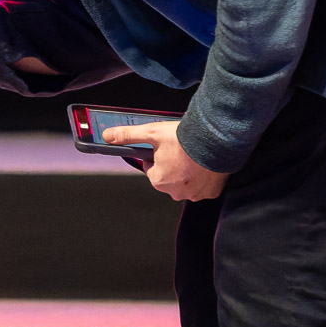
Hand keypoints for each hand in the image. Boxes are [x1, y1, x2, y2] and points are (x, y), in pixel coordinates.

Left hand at [102, 121, 227, 201]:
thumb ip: (128, 135)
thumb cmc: (184, 139)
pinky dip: (203, 177)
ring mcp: (194, 194)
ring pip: (185, 183)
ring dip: (188, 172)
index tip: (165, 147)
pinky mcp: (211, 193)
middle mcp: (175, 192)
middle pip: (168, 177)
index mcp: (158, 180)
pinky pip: (203, 187)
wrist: (217, 141)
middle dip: (172, 165)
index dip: (157, 156)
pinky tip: (204, 164)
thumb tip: (108, 136)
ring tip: (193, 156)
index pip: (152, 169)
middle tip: (180, 150)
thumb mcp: (152, 132)